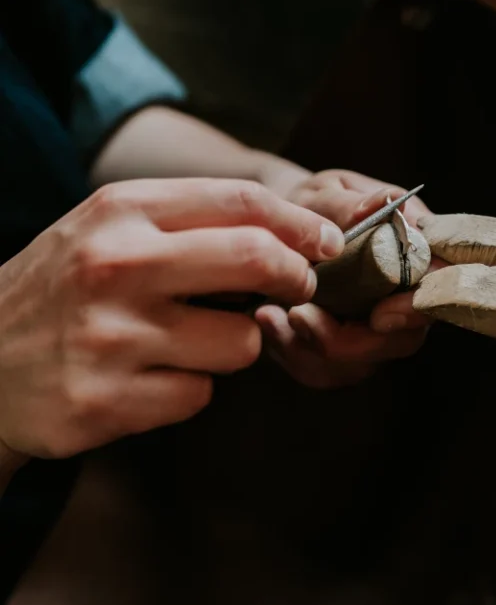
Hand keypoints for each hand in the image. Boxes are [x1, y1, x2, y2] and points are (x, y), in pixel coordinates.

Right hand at [0, 179, 343, 459]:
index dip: (300, 224)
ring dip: (233, 345)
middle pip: (256, 260)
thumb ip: (186, 223)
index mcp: (118, 212)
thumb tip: (291, 234)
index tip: (328, 243)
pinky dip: (187, 390)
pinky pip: (199, 395)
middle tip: (297, 288)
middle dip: (296, 278)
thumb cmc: (59, 289)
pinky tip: (145, 379)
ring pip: (240, 342)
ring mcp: (109, 338)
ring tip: (185, 342)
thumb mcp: (105, 229)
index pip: (239, 203)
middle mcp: (114, 267)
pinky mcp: (105, 402)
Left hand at [257, 169, 435, 388]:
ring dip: (312, 349)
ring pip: (360, 365)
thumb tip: (389, 202)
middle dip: (352, 342)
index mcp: (417, 255)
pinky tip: (266, 320)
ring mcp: (375, 332)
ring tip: (271, 314)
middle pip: (402, 340)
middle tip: (300, 315)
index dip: (414, 310)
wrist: (277, 228)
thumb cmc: (313, 206)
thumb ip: (353, 203)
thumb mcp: (328, 193)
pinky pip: (324, 372)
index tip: (378, 316)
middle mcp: (404, 299)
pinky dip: (292, 353)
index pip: (437, 291)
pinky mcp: (342, 354)